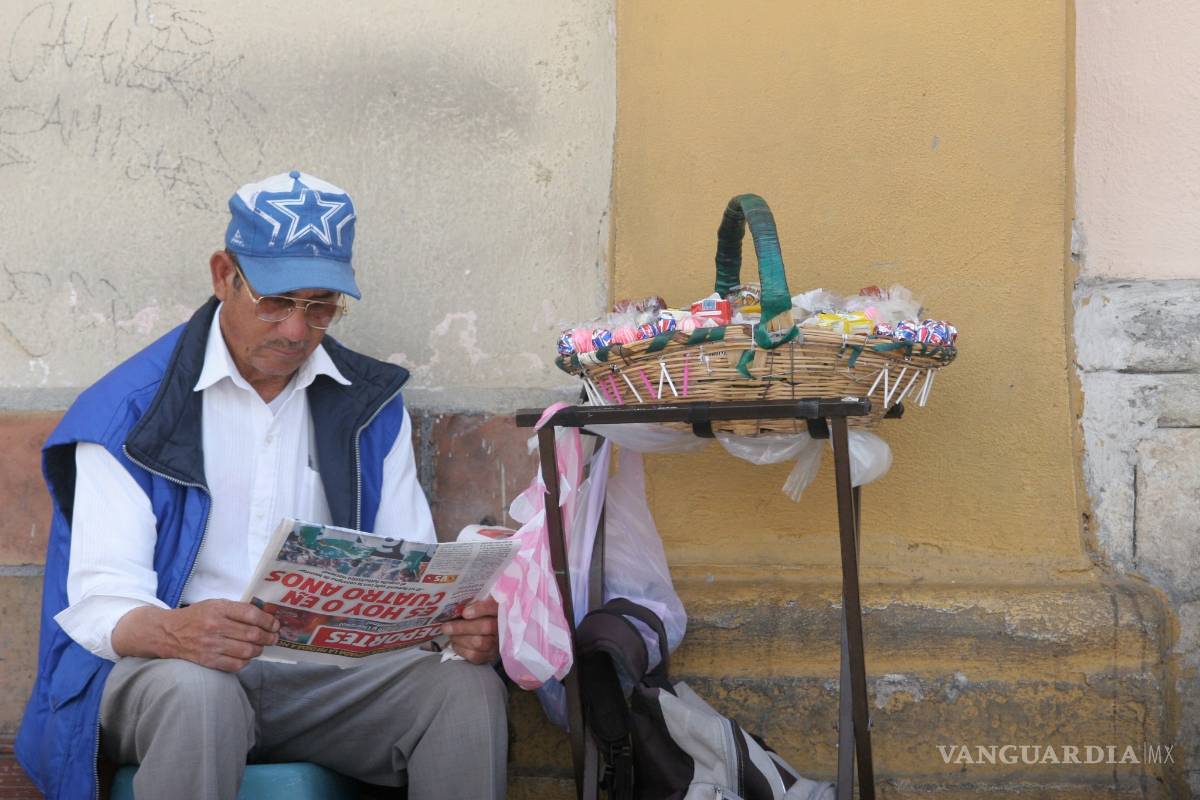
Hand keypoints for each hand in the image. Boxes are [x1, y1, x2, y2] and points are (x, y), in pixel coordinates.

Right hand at [112, 600, 279, 671]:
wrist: (167, 632)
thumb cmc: (196, 616)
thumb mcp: (215, 604)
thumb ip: (237, 609)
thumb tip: (265, 616)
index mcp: (219, 609)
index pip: (251, 614)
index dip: (268, 620)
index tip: (275, 624)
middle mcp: (215, 626)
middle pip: (252, 634)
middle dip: (268, 637)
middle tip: (273, 637)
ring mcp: (211, 645)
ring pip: (246, 651)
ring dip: (259, 650)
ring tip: (260, 647)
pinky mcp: (207, 661)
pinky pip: (235, 665)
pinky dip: (246, 662)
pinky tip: (246, 657)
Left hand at [440, 597, 498, 664]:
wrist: (492, 633)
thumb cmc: (482, 614)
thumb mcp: (482, 604)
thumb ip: (474, 602)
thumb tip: (456, 604)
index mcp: (500, 609)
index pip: (494, 607)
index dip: (480, 609)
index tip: (465, 612)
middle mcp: (503, 626)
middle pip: (486, 627)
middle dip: (462, 627)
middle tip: (445, 627)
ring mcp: (498, 643)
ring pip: (479, 642)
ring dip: (460, 639)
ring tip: (449, 634)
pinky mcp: (491, 655)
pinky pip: (476, 655)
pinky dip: (462, 650)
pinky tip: (454, 644)